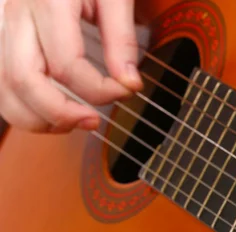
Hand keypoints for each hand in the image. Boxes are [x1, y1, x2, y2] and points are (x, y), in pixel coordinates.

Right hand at [0, 0, 142, 132]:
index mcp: (47, 0)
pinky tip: (51, 112)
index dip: (101, 90)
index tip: (128, 90)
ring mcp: (1, 24)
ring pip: (3, 87)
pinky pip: (0, 82)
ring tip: (74, 121)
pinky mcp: (1, 34)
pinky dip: (22, 106)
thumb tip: (129, 82)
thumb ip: (121, 36)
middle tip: (95, 121)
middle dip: (60, 113)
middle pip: (23, 80)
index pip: (67, 65)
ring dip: (38, 117)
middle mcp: (15, 12)